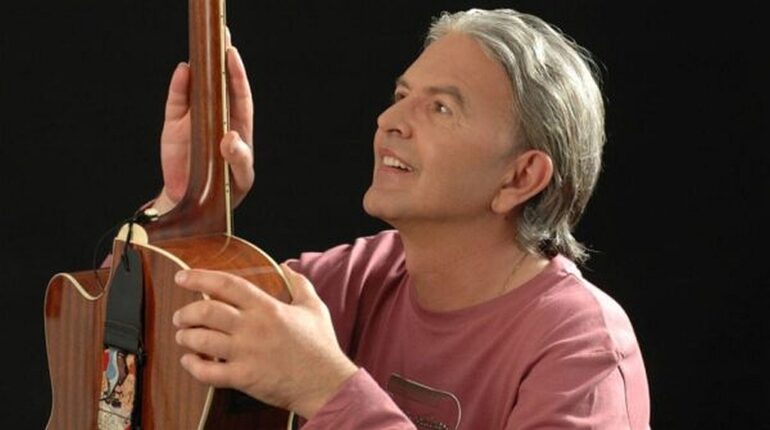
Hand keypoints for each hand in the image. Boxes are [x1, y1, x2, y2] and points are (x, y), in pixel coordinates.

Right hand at [155, 38, 254, 213]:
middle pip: (221, 84)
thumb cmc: (224, 190)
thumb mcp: (238, 179)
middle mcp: (218, 117)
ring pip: (198, 87)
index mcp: (238, 127)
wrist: (192, 202)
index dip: (237, 75)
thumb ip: (238, 159)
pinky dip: (179, 86)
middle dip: (222, 60)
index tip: (233, 56)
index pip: (240, 96)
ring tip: (203, 45)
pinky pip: (177, 101)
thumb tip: (230, 137)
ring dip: (200, 67)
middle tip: (222, 35)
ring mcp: (196, 119)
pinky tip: (184, 71)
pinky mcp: (175, 125)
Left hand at [172, 264, 358, 418]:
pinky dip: (192, 366)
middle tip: (180, 315)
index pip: (226, 285)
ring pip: (202, 340)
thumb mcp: (314, 307)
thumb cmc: (320, 346)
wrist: (326, 383)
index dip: (200, 278)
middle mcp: (253, 327)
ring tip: (183, 336)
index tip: (182, 277)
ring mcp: (246, 353)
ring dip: (186, 336)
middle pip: (206, 311)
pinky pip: (207, 372)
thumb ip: (299, 284)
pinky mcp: (243, 378)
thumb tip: (287, 267)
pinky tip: (189, 361)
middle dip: (186, 312)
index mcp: (267, 308)